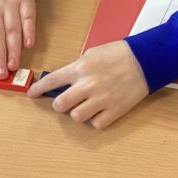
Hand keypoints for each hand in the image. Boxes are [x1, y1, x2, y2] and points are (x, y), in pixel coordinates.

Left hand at [28, 41, 148, 128]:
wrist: (145, 60)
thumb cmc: (118, 54)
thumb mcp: (92, 54)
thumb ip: (76, 68)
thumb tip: (64, 81)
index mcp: (80, 68)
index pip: (52, 81)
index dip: (38, 89)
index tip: (32, 94)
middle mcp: (88, 84)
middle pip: (60, 104)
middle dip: (59, 104)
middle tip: (66, 102)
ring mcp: (102, 99)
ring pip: (76, 117)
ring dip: (78, 113)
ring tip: (86, 106)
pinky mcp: (115, 110)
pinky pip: (96, 124)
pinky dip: (96, 120)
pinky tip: (100, 112)